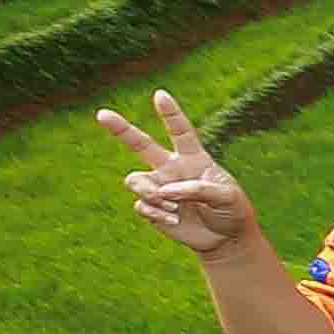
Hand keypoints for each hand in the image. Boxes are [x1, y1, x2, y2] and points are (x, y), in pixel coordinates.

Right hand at [100, 87, 260, 257]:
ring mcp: (159, 187)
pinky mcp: (152, 208)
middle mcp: (171, 168)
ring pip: (135, 180)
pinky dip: (157, 213)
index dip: (170, 114)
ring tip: (172, 206)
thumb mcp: (227, 197)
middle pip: (141, 145)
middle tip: (101, 114)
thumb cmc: (232, 211)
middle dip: (121, 129)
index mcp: (194, 158)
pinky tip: (174, 220)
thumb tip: (165, 191)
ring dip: (150, 192)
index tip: (160, 95)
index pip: (180, 131)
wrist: (225, 238)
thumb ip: (199, 189)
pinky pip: (142, 205)